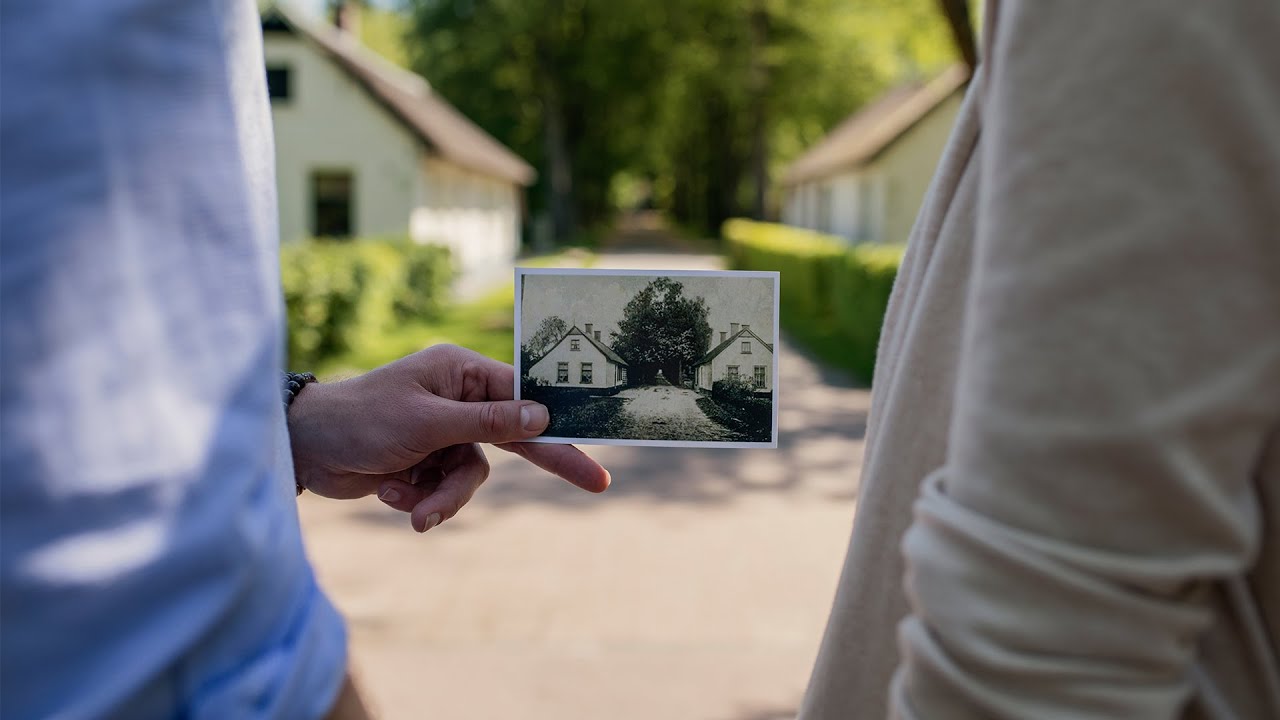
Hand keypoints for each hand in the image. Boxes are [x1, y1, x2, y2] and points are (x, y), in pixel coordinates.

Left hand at [287, 345, 608, 530]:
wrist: (302, 452)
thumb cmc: (360, 420)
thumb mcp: (428, 423)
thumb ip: (488, 422)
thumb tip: (542, 417)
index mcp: (459, 372)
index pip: (522, 396)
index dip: (557, 422)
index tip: (593, 440)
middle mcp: (456, 398)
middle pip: (513, 436)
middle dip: (542, 463)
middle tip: (596, 483)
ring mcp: (441, 432)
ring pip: (474, 475)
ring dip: (446, 498)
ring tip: (417, 513)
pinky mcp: (424, 462)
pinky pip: (446, 489)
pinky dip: (422, 500)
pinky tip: (391, 496)